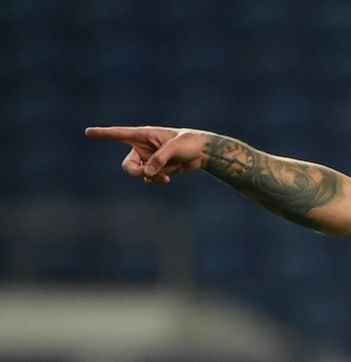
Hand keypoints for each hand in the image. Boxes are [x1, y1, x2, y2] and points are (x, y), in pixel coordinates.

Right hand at [84, 126, 210, 185]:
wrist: (202, 152)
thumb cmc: (189, 142)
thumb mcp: (175, 148)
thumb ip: (160, 159)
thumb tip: (147, 174)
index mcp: (143, 135)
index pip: (119, 134)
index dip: (103, 134)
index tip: (87, 132)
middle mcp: (142, 148)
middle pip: (127, 165)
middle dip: (136, 172)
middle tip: (149, 174)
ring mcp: (148, 159)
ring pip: (140, 174)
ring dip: (152, 177)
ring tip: (166, 175)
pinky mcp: (156, 169)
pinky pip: (150, 179)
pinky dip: (157, 181)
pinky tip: (167, 180)